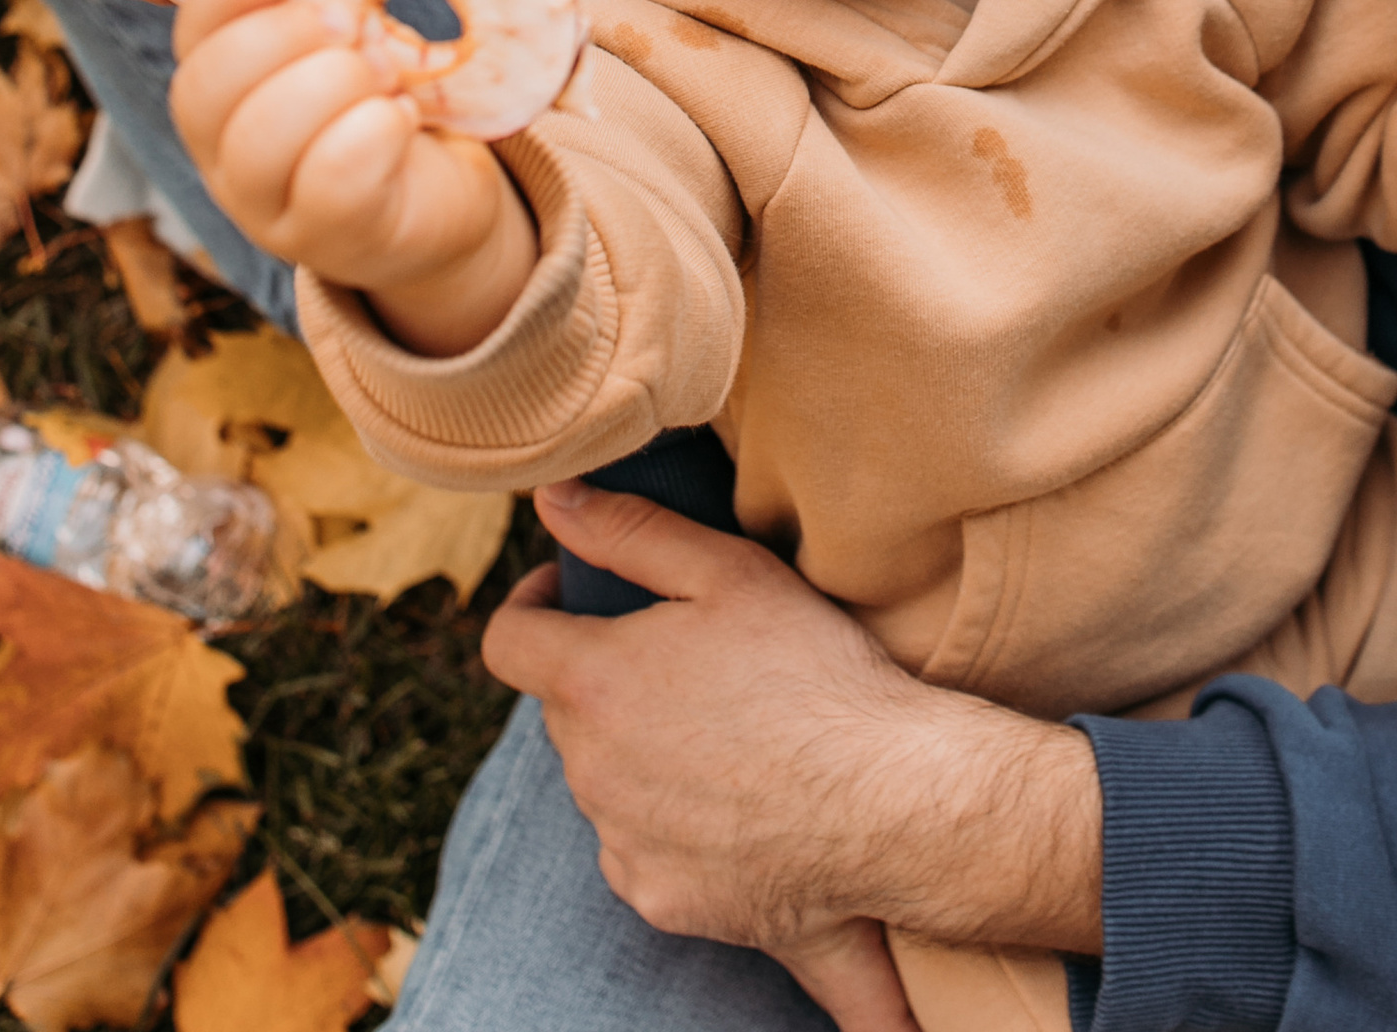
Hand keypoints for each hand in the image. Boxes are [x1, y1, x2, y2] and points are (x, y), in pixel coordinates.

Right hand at [170, 0, 538, 353]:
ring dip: (330, 85)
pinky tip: (402, 118)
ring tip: (389, 71)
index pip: (194, 28)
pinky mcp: (327, 240)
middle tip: (350, 21)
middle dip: (280, 38)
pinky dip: (371, 135)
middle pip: (204, 88)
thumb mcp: (367, 36)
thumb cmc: (393, 100)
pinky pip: (329, 185)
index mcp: (225, 81)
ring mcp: (266, 204)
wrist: (442, 198)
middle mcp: (224, 147)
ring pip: (258, 142)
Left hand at [482, 483, 1102, 1022]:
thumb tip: (554, 498)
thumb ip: (632, 531)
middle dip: (605, 678)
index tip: (565, 595)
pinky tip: (735, 802)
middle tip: (685, 658)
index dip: (530, 605)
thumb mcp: (732, 573)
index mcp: (595, 681)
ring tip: (723, 731)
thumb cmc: (816, 675)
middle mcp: (590, 770)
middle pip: (565, 710)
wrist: (890, 804)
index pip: (507, 642)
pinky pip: (637, 847)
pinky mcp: (659, 899)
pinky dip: (667, 821)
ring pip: (602, 779)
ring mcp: (621, 842)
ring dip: (636, 750)